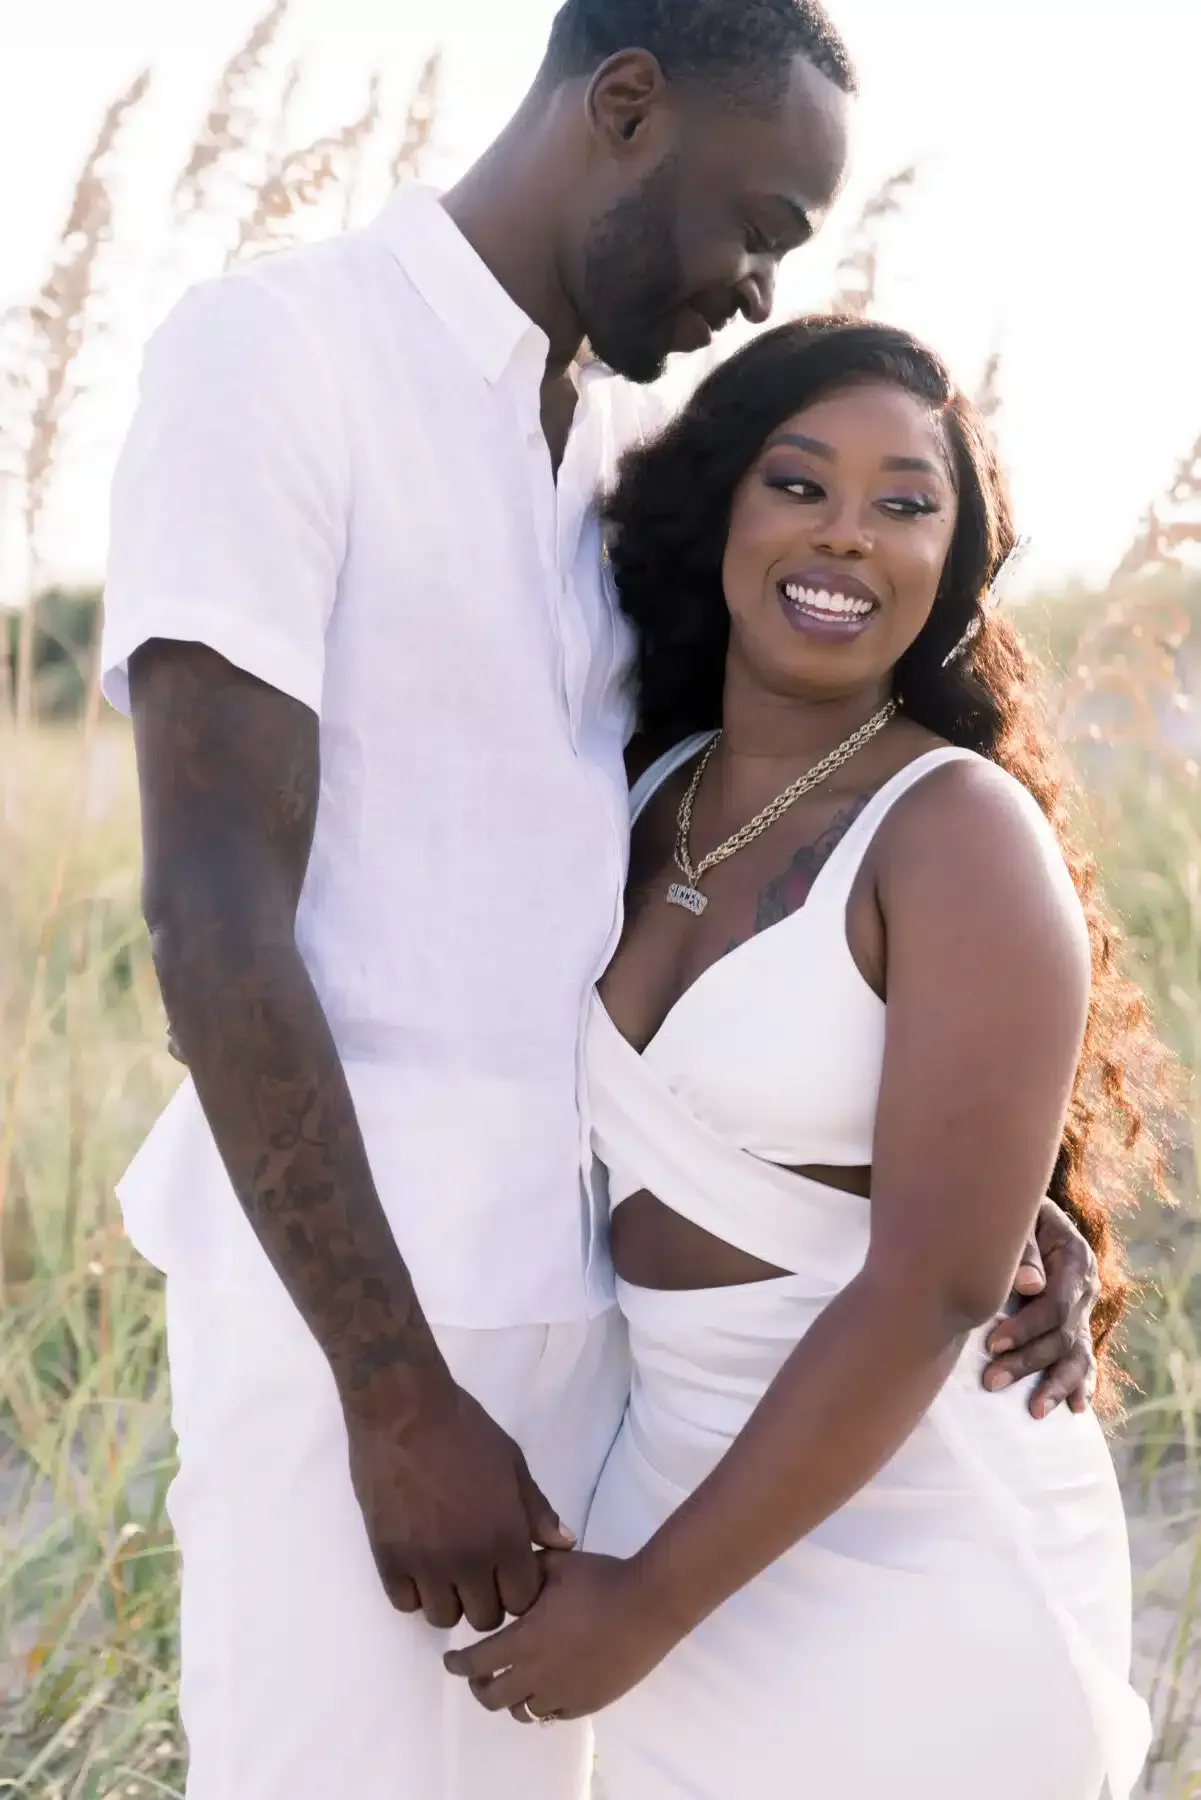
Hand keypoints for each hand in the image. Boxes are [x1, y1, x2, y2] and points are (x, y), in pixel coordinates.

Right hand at [344, 1382, 573, 1630]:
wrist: (403, 1410)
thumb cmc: (465, 1430)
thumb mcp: (512, 1463)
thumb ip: (537, 1510)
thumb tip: (564, 1543)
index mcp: (504, 1537)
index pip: (522, 1599)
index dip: (519, 1588)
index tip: (509, 1571)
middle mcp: (467, 1561)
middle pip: (485, 1616)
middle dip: (487, 1597)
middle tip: (478, 1570)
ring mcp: (425, 1565)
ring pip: (443, 1617)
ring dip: (449, 1598)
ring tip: (445, 1568)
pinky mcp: (388, 1559)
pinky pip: (405, 1602)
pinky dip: (413, 1589)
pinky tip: (417, 1562)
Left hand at [443, 1549, 677, 1722]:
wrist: (649, 1604)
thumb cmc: (600, 1580)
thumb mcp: (557, 1564)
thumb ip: (527, 1569)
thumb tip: (509, 1572)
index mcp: (524, 1641)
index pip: (476, 1662)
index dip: (457, 1663)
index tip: (450, 1659)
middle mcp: (538, 1675)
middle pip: (493, 1697)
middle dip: (479, 1686)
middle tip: (479, 1673)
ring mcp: (565, 1694)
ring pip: (524, 1711)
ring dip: (511, 1697)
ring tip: (514, 1681)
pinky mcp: (589, 1702)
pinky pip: (554, 1715)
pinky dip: (542, 1705)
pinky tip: (547, 1687)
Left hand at [983, 1199, 1099, 1418]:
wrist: (1026, 1210)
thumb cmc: (1013, 1214)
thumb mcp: (1019, 1218)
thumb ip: (1023, 1250)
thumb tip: (1030, 1286)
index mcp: (1074, 1257)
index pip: (1055, 1304)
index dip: (1025, 1327)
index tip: (991, 1343)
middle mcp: (1085, 1287)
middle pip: (1062, 1334)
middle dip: (1027, 1361)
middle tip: (991, 1380)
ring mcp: (1084, 1308)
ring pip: (1076, 1354)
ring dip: (1055, 1384)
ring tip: (1034, 1410)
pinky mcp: (1077, 1323)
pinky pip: (1084, 1357)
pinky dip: (1081, 1383)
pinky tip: (1077, 1408)